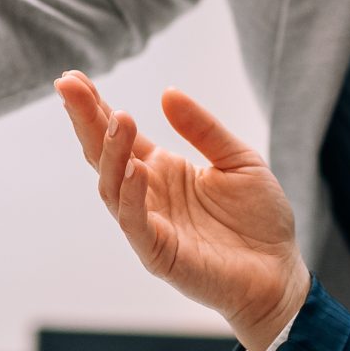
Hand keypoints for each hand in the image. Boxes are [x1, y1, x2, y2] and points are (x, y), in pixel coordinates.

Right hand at [53, 72, 306, 350]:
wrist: (280, 272)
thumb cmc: (259, 219)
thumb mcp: (238, 159)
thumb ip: (203, 129)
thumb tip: (167, 92)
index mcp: (162, 170)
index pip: (119, 135)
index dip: (95, 108)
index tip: (73, 78)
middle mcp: (147, 195)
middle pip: (104, 155)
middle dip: (85, 120)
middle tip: (68, 86)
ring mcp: (149, 225)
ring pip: (112, 188)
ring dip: (112, 152)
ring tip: (120, 117)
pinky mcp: (158, 254)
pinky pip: (136, 224)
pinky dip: (131, 196)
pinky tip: (135, 169)